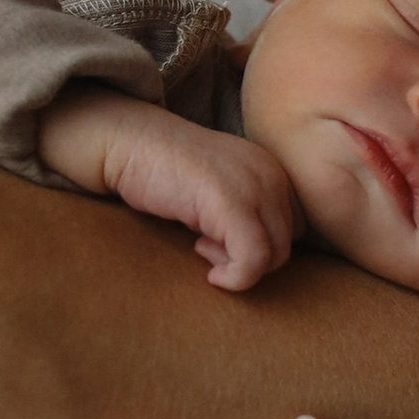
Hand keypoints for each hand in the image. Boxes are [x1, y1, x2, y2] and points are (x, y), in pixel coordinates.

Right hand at [36, 90, 299, 290]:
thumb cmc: (162, 169)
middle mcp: (272, 174)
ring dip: (236, 265)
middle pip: (285, 244)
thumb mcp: (217, 188)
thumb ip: (245, 211)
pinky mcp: (232, 203)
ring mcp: (255, 186)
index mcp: (272, 168)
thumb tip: (261, 258)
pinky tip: (198, 254)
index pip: (292, 227)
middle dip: (247, 257)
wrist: (126, 142)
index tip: (218, 238)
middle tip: (205, 245)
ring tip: (200, 246)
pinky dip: (232, 276)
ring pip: (273, 256)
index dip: (257, 243)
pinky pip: (253, 260)